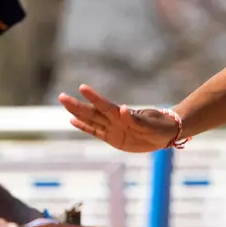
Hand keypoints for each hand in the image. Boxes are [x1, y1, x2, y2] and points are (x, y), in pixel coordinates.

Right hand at [59, 84, 180, 152]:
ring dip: (77, 113)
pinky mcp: (112, 138)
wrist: (164, 133)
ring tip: (64, 104)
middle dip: (77, 105)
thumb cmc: (159, 125)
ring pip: (91, 120)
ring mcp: (112, 128)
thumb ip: (135, 119)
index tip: (82, 88)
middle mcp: (114, 120)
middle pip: (92, 112)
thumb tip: (123, 110)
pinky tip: (72, 121)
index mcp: (122, 116)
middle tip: (61, 96)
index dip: (94, 98)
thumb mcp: (149, 124)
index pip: (105, 105)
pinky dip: (84, 127)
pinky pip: (95, 132)